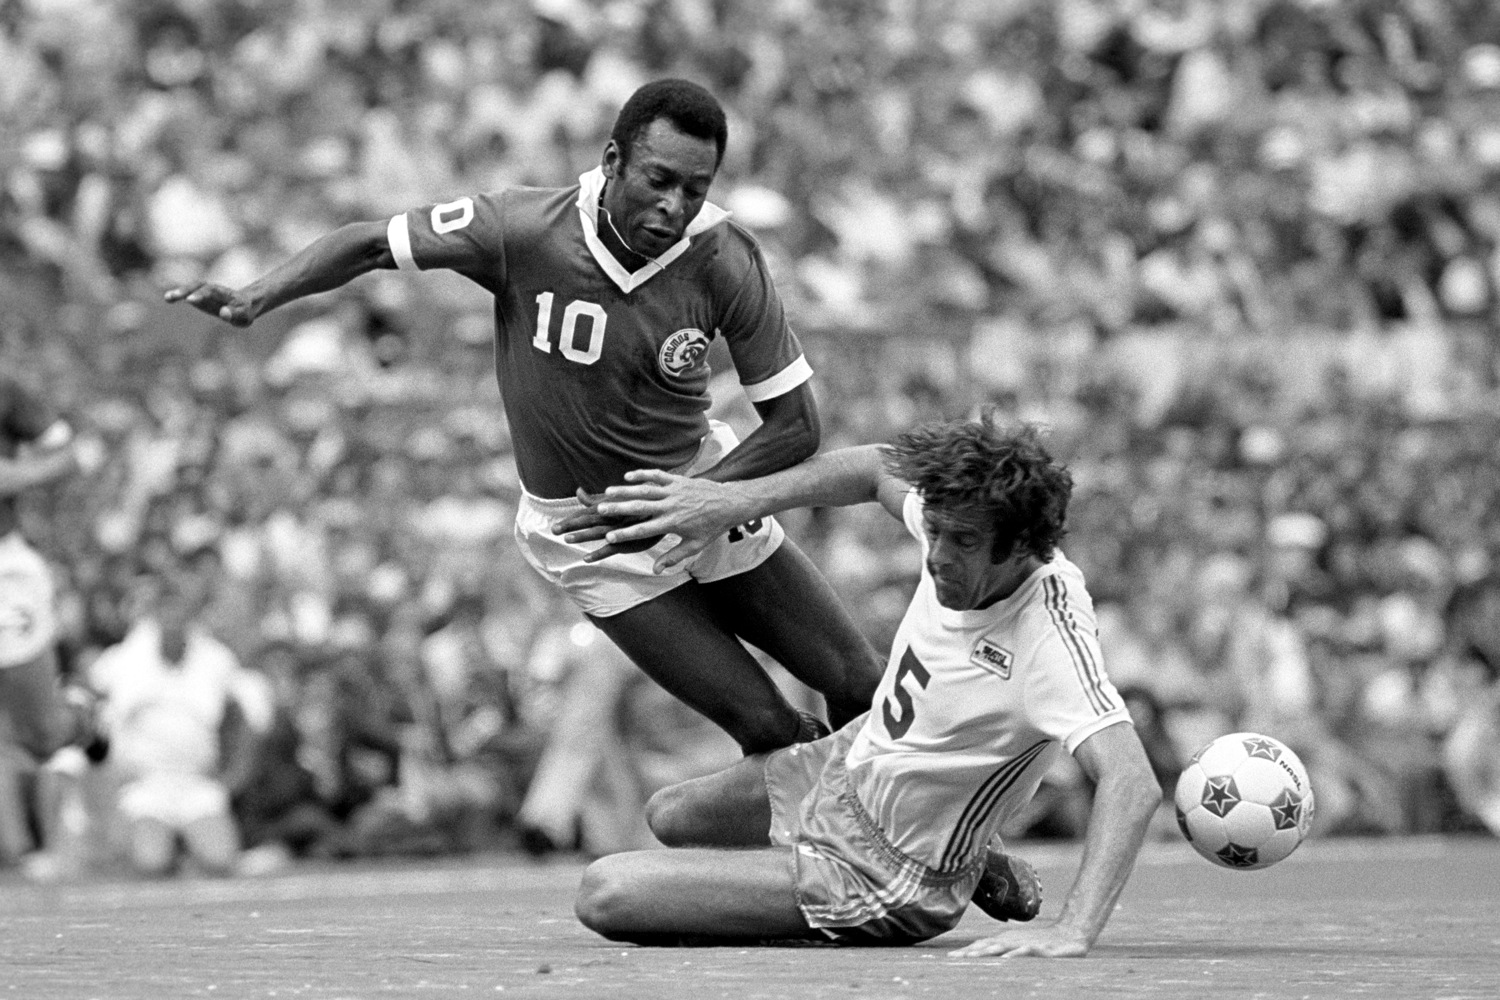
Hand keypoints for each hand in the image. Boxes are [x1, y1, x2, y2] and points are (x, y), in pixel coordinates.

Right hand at [164, 282, 255, 325]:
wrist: (246, 305)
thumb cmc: (245, 312)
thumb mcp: (244, 315)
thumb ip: (235, 314)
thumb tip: (223, 313)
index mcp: (224, 293)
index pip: (211, 291)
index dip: (201, 295)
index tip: (190, 300)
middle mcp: (213, 290)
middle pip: (198, 286)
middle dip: (186, 290)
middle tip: (173, 296)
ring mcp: (206, 293)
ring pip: (191, 289)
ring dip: (179, 292)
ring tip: (167, 298)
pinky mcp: (200, 298)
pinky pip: (188, 294)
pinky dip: (178, 295)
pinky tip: (168, 298)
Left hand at [552, 488, 663, 562]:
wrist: (665, 508)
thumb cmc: (638, 503)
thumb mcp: (615, 499)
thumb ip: (594, 499)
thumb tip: (578, 492)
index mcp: (607, 507)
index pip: (585, 514)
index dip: (570, 520)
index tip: (555, 527)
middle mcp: (612, 517)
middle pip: (588, 521)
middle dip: (571, 525)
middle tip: (554, 530)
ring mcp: (620, 529)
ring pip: (598, 533)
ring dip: (583, 536)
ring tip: (567, 539)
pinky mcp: (628, 541)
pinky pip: (611, 549)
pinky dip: (599, 554)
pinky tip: (586, 559)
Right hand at [561, 470, 747, 572]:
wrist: (729, 503)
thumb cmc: (711, 526)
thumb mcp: (694, 545)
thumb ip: (674, 557)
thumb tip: (656, 570)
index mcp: (673, 523)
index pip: (645, 530)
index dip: (626, 534)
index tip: (609, 537)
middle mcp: (671, 506)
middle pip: (640, 507)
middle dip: (619, 508)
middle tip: (600, 510)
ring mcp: (674, 491)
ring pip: (646, 489)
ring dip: (626, 490)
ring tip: (608, 491)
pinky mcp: (678, 480)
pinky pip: (657, 475)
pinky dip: (643, 474)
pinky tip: (628, 476)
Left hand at [947, 920, 1090, 958]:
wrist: (1070, 934)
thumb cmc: (1042, 942)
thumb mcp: (1019, 947)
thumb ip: (1003, 951)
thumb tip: (985, 955)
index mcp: (1004, 940)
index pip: (980, 945)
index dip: (965, 951)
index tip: (949, 958)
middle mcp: (1010, 940)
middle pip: (985, 946)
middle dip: (969, 953)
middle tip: (952, 959)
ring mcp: (1023, 944)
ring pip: (1001, 947)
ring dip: (985, 952)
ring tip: (970, 957)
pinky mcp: (1039, 949)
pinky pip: (1024, 952)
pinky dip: (1014, 955)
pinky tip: (1005, 960)